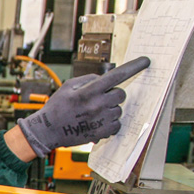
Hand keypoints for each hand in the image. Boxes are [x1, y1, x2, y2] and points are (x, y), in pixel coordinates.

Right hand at [17, 56, 150, 156]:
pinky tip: (97, 122)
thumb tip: (104, 79)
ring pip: (119, 110)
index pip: (117, 76)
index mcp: (89, 91)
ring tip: (93, 113)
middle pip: (121, 94)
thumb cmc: (56, 107)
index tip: (145, 61)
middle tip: (99, 98)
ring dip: (110, 109)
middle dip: (113, 94)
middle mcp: (97, 104)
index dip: (133, 67)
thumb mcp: (68, 86)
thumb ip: (88, 79)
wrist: (47, 130)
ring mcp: (101, 119)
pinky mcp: (102, 132)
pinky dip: (110, 123)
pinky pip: (117, 124)